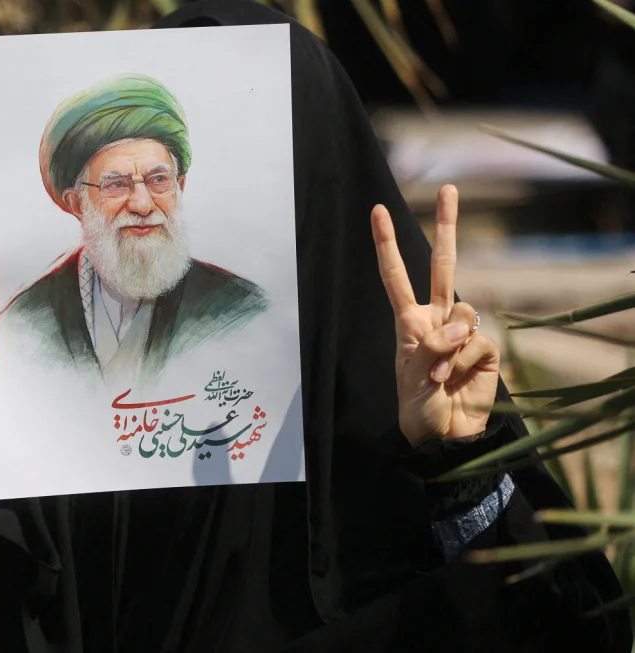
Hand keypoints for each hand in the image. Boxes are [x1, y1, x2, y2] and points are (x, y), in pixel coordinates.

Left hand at [371, 185, 500, 445]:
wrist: (444, 438)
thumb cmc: (417, 409)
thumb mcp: (410, 378)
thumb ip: (431, 348)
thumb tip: (459, 327)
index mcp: (408, 322)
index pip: (395, 276)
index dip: (387, 244)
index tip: (378, 211)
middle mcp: (436, 320)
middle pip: (442, 266)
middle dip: (447, 226)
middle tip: (450, 188)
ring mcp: (463, 332)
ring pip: (464, 311)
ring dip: (450, 346)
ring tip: (440, 376)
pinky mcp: (485, 350)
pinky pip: (478, 342)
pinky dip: (465, 361)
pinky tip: (457, 380)